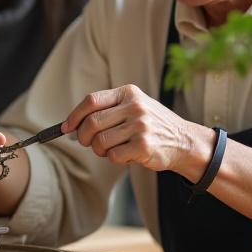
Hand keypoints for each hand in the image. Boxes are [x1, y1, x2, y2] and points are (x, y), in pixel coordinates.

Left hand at [64, 84, 210, 176]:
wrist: (184, 141)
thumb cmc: (152, 125)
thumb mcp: (134, 107)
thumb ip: (108, 110)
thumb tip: (72, 125)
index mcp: (128, 93)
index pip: (91, 101)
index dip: (74, 116)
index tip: (66, 128)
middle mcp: (134, 106)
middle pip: (92, 122)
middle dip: (83, 137)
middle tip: (88, 143)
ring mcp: (140, 126)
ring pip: (100, 141)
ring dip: (99, 150)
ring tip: (110, 149)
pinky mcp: (143, 146)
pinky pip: (113, 155)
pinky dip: (114, 158)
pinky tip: (125, 154)